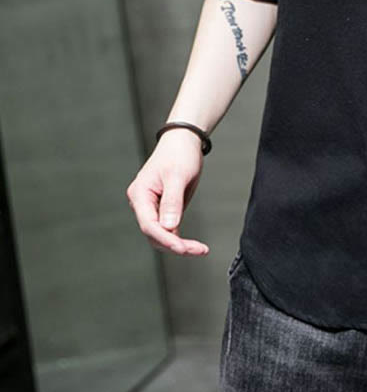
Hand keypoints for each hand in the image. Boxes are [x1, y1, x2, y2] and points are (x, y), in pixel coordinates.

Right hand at [126, 129, 209, 255]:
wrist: (184, 141)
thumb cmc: (179, 154)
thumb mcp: (177, 176)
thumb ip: (172, 202)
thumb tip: (169, 228)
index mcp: (140, 195)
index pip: (149, 225)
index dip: (166, 239)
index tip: (184, 248)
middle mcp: (142, 204)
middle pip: (154, 234)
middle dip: (175, 245)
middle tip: (199, 250)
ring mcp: (151, 207)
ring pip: (161, 234)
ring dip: (178, 244)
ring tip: (200, 249)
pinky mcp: (162, 208)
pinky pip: (168, 229)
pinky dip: (179, 238)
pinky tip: (194, 245)